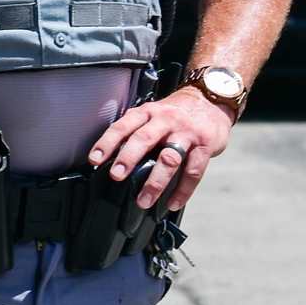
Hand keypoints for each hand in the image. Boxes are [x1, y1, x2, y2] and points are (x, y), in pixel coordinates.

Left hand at [86, 87, 233, 210]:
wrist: (210, 100)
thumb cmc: (176, 112)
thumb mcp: (153, 113)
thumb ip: (136, 129)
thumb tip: (111, 156)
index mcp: (148, 112)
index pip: (124, 126)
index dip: (107, 142)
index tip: (94, 159)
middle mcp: (165, 120)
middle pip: (144, 139)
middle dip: (128, 158)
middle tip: (116, 176)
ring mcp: (186, 133)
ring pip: (169, 158)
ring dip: (155, 182)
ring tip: (143, 201)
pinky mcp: (205, 145)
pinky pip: (194, 171)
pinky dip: (183, 190)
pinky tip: (173, 203)